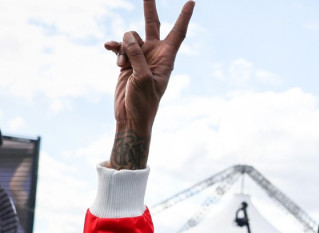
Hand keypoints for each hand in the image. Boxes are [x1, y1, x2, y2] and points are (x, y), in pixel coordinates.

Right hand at [104, 0, 194, 168]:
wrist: (131, 117)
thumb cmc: (144, 102)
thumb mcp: (142, 78)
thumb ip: (137, 55)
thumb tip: (128, 36)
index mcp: (166, 59)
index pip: (178, 33)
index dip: (184, 17)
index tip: (191, 2)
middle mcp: (155, 55)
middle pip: (153, 26)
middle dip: (150, 8)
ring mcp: (140, 58)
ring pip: (129, 38)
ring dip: (123, 48)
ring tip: (123, 67)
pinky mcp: (127, 62)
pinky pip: (119, 47)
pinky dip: (114, 48)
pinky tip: (108, 48)